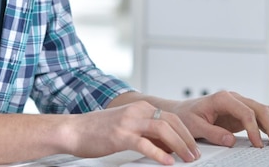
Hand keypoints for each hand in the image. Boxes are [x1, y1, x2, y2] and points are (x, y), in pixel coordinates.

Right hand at [63, 100, 200, 164]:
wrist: (74, 130)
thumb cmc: (98, 130)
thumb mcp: (126, 125)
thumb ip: (145, 130)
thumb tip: (165, 144)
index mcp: (140, 107)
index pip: (172, 117)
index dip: (186, 132)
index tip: (194, 145)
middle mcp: (137, 111)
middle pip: (172, 122)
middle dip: (187, 139)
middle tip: (195, 154)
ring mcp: (129, 122)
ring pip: (163, 130)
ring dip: (179, 146)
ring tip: (186, 158)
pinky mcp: (120, 135)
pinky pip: (145, 144)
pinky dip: (159, 154)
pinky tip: (167, 162)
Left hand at [170, 90, 268, 148]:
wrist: (182, 111)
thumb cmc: (186, 116)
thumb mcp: (195, 125)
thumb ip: (212, 133)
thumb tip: (230, 141)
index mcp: (222, 98)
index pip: (245, 112)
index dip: (254, 128)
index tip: (257, 144)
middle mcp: (233, 98)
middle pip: (259, 108)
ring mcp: (238, 105)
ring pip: (262, 111)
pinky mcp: (240, 113)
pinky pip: (257, 118)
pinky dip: (266, 126)